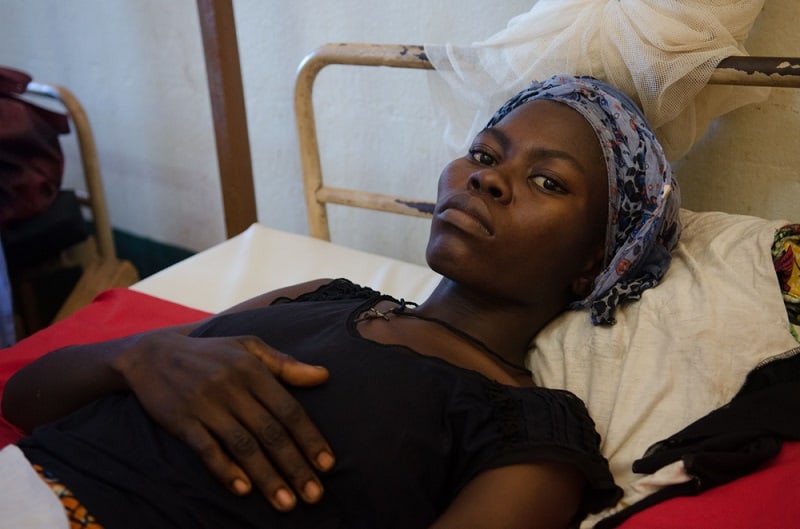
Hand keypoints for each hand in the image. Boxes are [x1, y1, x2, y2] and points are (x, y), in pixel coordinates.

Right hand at [113, 330, 333, 510]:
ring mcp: (205, 405)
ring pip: (242, 446)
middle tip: (314, 495)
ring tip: (286, 503)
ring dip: (267, 477)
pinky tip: (244, 490)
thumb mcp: (249, 348)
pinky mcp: (181, 421)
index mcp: (253, 370)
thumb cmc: (212, 353)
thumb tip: (324, 375)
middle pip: (270, 433)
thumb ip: (286, 364)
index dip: (310, 438)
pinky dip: (225, 470)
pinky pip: (206, 450)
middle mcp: (231, 387)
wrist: (152, 354)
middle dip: (295, 466)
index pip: (288, 409)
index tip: (327, 465)